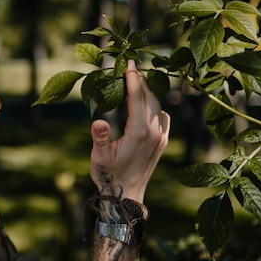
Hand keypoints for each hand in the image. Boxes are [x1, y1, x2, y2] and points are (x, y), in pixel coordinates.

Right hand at [89, 60, 169, 202]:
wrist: (126, 196)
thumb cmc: (109, 175)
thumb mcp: (99, 156)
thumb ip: (99, 136)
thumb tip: (99, 121)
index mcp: (139, 132)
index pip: (137, 97)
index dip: (133, 78)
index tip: (129, 64)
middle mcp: (154, 133)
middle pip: (150, 97)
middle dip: (141, 80)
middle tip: (131, 66)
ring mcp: (161, 138)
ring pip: (158, 106)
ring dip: (148, 92)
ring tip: (136, 81)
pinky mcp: (162, 142)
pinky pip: (162, 117)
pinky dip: (155, 106)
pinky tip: (146, 103)